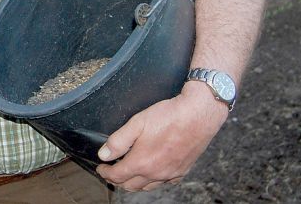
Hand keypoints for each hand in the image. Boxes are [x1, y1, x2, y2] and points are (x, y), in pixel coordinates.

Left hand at [96, 83, 227, 190]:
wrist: (199, 114)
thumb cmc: (168, 116)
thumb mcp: (137, 123)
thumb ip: (118, 141)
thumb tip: (104, 155)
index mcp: (142, 162)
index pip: (117, 176)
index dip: (105, 172)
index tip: (101, 168)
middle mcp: (156, 173)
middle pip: (130, 185)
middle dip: (117, 180)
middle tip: (111, 171)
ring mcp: (171, 174)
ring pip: (147, 187)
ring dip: (134, 183)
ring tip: (127, 174)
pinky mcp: (183, 170)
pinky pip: (165, 183)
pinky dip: (153, 181)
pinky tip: (151, 173)